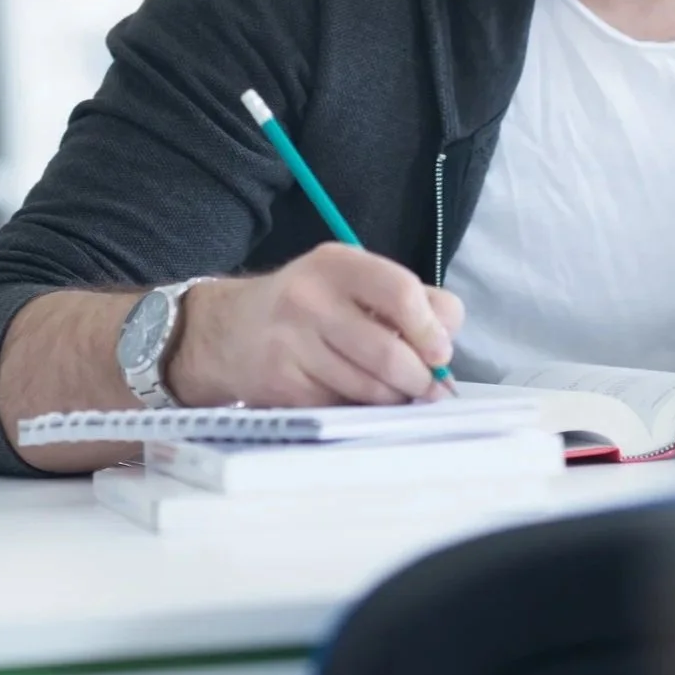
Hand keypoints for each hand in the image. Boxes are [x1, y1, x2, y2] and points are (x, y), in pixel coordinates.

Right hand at [166, 242, 463, 407]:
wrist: (229, 331)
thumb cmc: (309, 307)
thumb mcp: (351, 283)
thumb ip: (406, 303)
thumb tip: (446, 352)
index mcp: (338, 263)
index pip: (400, 292)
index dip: (429, 328)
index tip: (440, 351)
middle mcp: (311, 298)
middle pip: (388, 352)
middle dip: (419, 379)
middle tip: (427, 387)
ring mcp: (291, 344)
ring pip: (368, 389)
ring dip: (394, 399)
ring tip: (396, 393)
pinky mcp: (281, 385)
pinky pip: (342, 409)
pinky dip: (361, 411)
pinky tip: (356, 399)